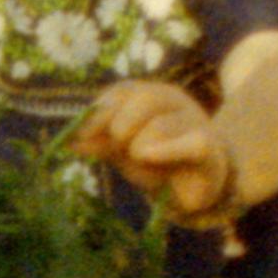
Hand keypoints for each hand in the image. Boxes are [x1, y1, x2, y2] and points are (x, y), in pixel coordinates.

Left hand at [71, 80, 230, 217]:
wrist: (197, 184)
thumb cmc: (156, 160)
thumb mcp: (123, 149)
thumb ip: (100, 141)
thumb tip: (68, 141)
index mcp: (149, 93)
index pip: (120, 92)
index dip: (98, 114)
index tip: (81, 138)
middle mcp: (174, 100)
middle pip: (143, 99)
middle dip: (123, 129)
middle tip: (126, 152)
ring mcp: (193, 121)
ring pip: (159, 127)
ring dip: (143, 152)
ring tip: (147, 165)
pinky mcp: (209, 148)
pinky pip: (191, 144)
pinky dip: (168, 150)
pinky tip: (149, 157)